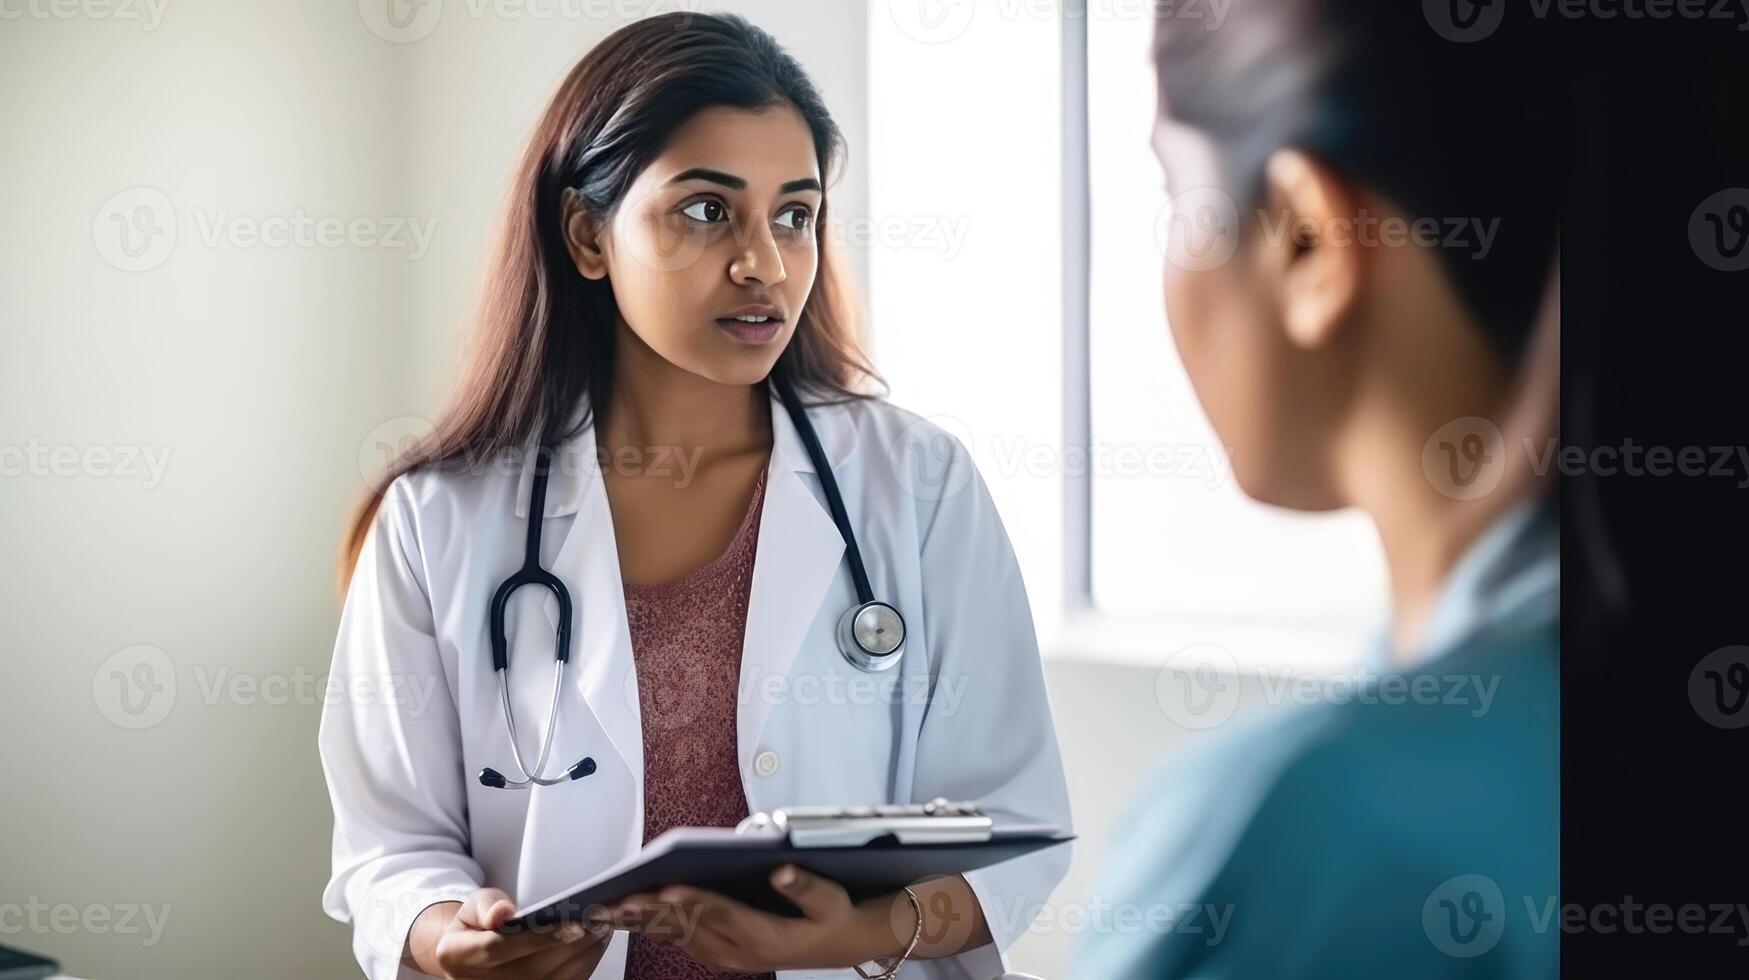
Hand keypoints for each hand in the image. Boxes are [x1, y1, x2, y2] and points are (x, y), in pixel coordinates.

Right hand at [412, 887, 610, 978]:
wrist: (468, 963)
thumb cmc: (475, 930)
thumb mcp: (472, 908)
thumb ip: (485, 906)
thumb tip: (501, 913)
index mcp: (460, 957)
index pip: (500, 949)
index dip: (536, 938)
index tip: (570, 924)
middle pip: (532, 968)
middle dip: (572, 944)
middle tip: (601, 920)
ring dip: (583, 956)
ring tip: (604, 928)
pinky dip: (583, 967)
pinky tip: (597, 946)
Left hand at [592, 864, 907, 972]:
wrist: (842, 944)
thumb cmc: (835, 917)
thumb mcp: (832, 900)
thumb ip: (806, 886)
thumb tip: (780, 869)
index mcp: (765, 936)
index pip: (721, 914)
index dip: (692, 901)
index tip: (665, 889)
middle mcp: (742, 951)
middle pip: (689, 928)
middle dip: (651, 913)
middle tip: (617, 900)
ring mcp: (730, 956)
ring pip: (679, 937)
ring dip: (645, 923)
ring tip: (612, 908)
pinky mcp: (724, 954)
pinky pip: (683, 941)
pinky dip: (657, 927)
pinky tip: (636, 914)